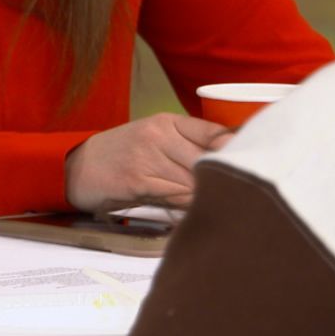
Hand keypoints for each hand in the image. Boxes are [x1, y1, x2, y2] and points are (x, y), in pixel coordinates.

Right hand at [64, 113, 234, 212]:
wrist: (77, 167)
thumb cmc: (121, 156)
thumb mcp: (153, 140)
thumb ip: (186, 147)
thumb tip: (229, 164)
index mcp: (167, 122)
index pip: (214, 132)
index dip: (238, 148)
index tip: (257, 162)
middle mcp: (159, 135)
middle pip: (209, 158)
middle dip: (226, 178)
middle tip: (244, 195)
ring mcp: (147, 157)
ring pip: (194, 180)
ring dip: (209, 196)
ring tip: (224, 207)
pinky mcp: (137, 180)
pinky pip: (175, 196)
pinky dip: (189, 207)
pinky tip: (196, 213)